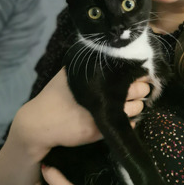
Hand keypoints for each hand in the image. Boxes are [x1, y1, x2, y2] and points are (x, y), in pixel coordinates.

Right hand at [13, 69, 150, 159]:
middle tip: (140, 90)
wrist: (41, 123)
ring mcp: (106, 112)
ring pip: (137, 108)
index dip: (137, 74)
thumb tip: (109, 54)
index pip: (130, 71)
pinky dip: (129, 121)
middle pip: (139, 89)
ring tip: (130, 104)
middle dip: (143, 89)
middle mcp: (105, 92)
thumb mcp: (70, 74)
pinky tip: (121, 116)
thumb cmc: (56, 95)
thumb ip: (88, 65)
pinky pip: (129, 124)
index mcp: (99, 76)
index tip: (139, 75)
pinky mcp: (105, 130)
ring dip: (137, 106)